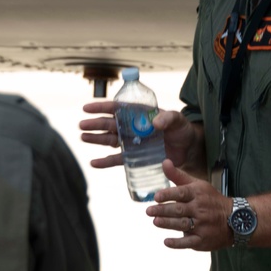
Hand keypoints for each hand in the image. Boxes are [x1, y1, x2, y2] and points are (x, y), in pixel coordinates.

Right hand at [79, 103, 199, 169]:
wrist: (189, 148)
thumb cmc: (182, 129)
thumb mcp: (177, 120)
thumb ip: (168, 119)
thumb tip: (155, 123)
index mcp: (139, 114)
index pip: (117, 108)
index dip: (102, 108)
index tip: (87, 108)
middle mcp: (132, 127)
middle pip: (110, 124)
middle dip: (95, 124)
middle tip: (82, 125)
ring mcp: (132, 142)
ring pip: (110, 140)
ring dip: (96, 139)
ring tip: (83, 138)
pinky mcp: (135, 157)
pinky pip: (117, 160)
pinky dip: (105, 162)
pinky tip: (94, 163)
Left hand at [146, 160, 232, 250]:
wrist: (235, 219)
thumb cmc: (210, 199)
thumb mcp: (197, 185)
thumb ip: (178, 175)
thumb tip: (164, 161)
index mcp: (198, 193)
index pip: (181, 192)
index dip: (168, 194)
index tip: (156, 197)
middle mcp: (200, 209)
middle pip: (179, 210)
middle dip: (163, 210)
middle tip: (148, 211)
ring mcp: (202, 225)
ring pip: (183, 224)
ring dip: (168, 224)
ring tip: (155, 222)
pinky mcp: (203, 240)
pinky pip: (189, 242)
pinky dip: (177, 243)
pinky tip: (166, 242)